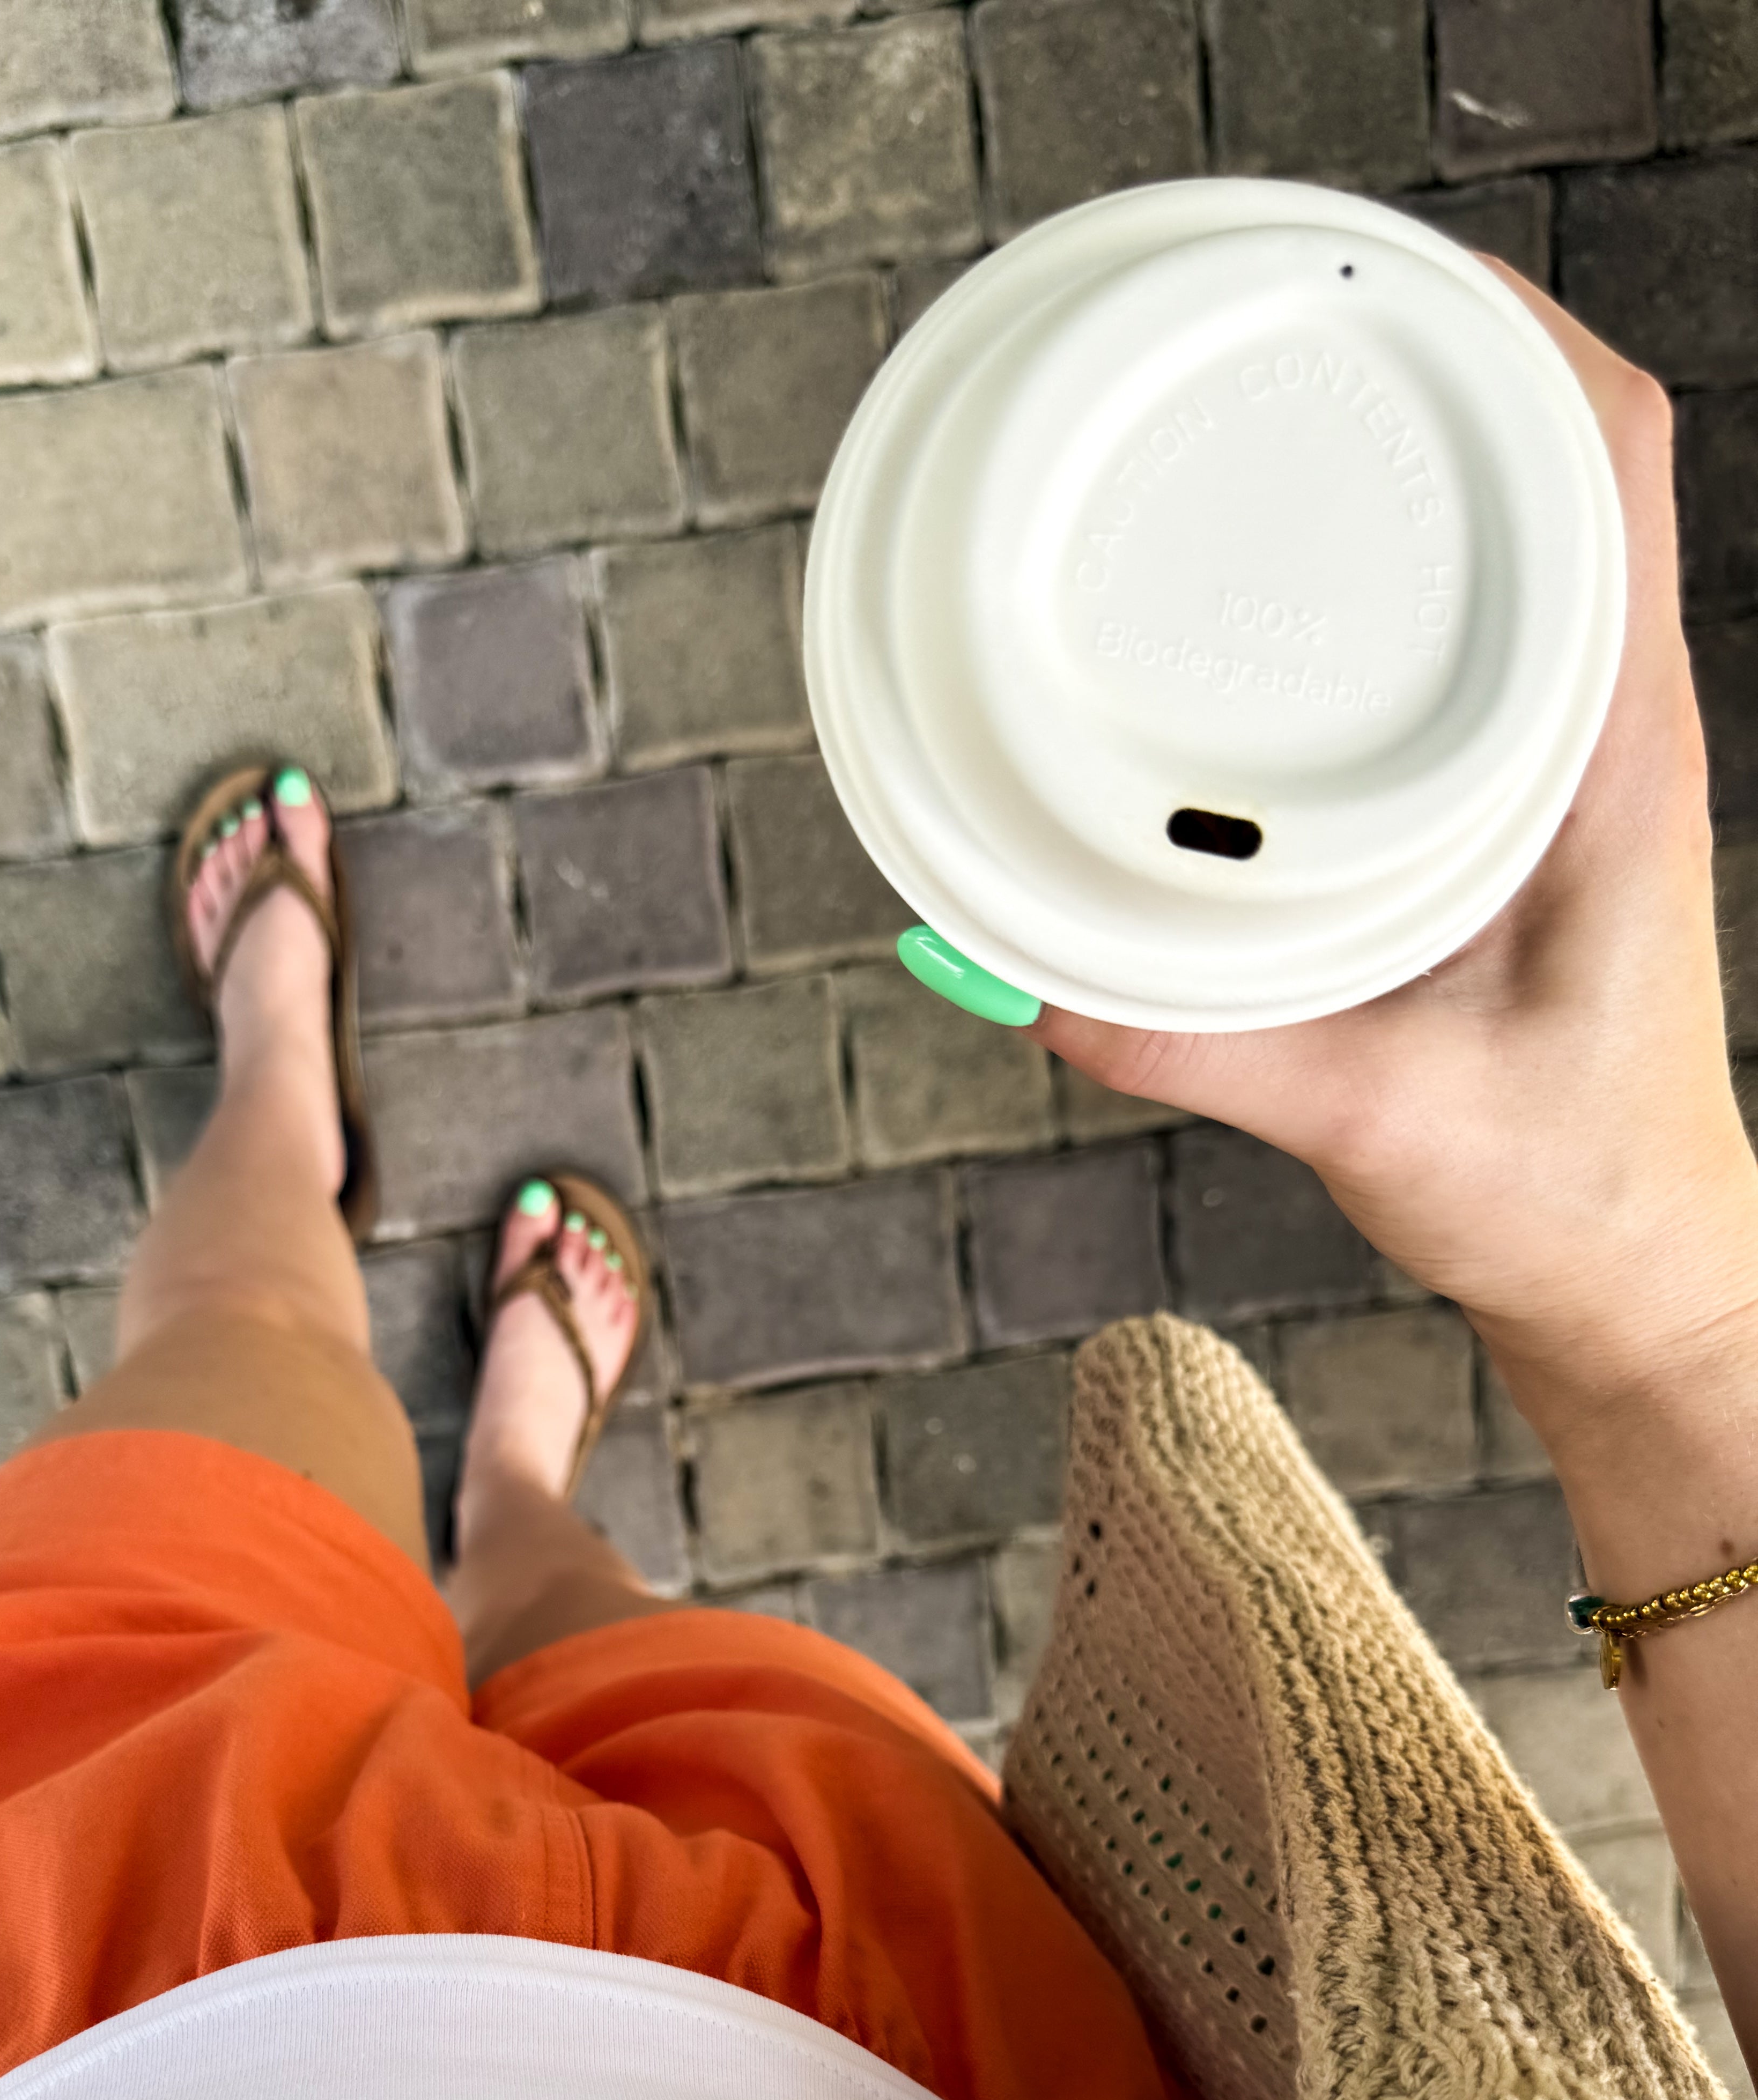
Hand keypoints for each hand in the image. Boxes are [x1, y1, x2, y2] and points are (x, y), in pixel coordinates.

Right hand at [1031, 264, 1757, 1442]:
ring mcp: (1576, 755)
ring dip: (1419, 451)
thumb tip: (1036, 991)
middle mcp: (1612, 725)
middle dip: (1439, 346)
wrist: (1628, 1260)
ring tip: (1271, 408)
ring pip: (1525, 531)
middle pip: (1566, 449)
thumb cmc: (1555, 1184)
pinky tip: (1285, 590)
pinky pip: (1480, 628)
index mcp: (1618, 756)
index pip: (1613, 460)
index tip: (1385, 275)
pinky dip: (1395, 569)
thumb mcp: (1375, 1119)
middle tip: (1277, 313)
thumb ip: (1204, 1055)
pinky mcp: (1524, 802)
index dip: (1517, 333)